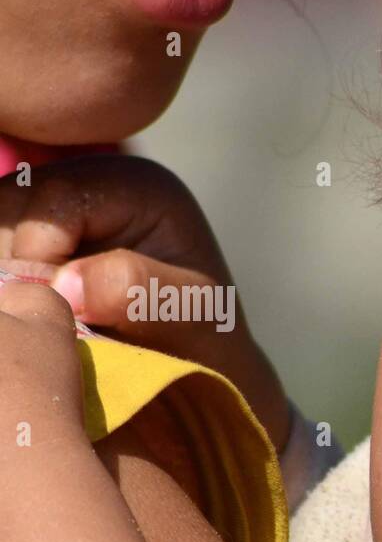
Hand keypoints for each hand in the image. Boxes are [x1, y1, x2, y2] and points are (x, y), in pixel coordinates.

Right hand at [0, 154, 289, 451]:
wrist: (200, 359)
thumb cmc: (203, 335)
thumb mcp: (186, 312)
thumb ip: (137, 290)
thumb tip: (65, 286)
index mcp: (137, 185)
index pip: (55, 198)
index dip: (39, 255)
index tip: (61, 309)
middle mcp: (92, 182)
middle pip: (14, 208)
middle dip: (19, 267)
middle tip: (48, 317)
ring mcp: (60, 209)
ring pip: (0, 230)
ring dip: (10, 278)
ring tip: (46, 317)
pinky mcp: (39, 239)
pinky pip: (1, 253)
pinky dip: (9, 286)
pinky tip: (34, 312)